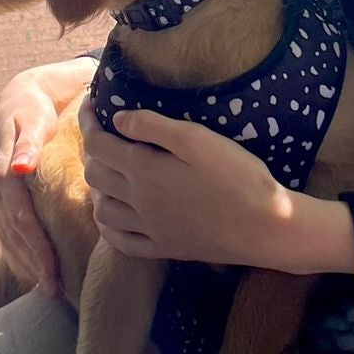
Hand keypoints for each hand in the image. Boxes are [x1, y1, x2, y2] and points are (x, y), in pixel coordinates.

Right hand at [0, 58, 96, 297]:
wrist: (17, 104)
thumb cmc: (32, 112)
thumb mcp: (31, 121)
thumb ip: (27, 144)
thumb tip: (20, 167)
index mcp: (3, 175)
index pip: (21, 219)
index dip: (36, 246)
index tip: (52, 269)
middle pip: (16, 235)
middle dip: (34, 263)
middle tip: (55, 289)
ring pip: (10, 238)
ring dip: (28, 265)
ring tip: (49, 289)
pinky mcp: (1, 203)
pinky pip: (8, 235)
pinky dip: (21, 256)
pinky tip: (34, 274)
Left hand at [80, 101, 353, 274]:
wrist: (265, 227)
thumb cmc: (237, 176)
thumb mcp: (198, 138)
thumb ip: (153, 126)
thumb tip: (117, 120)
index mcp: (143, 170)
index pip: (98, 144)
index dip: (88, 122)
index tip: (90, 105)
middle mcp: (138, 202)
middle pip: (95, 176)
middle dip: (92, 151)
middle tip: (104, 134)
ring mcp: (150, 229)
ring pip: (102, 211)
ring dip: (97, 189)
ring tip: (108, 173)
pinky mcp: (164, 248)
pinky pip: (121, 242)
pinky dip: (109, 226)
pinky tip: (115, 216)